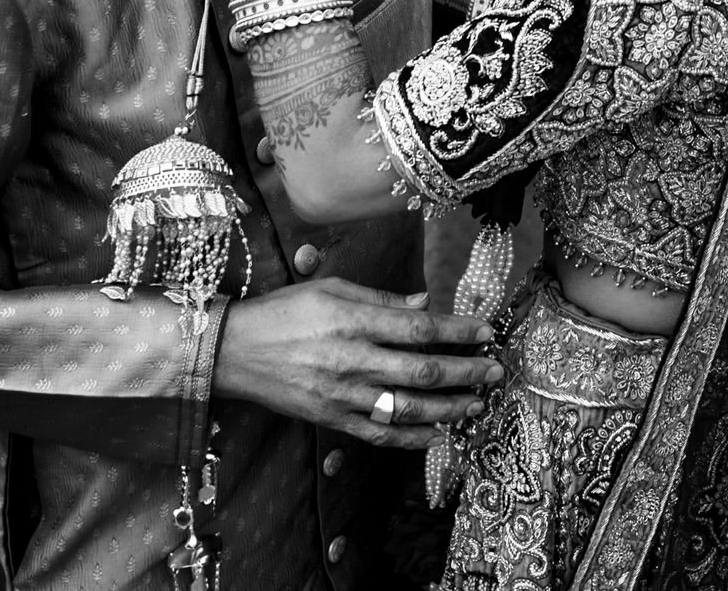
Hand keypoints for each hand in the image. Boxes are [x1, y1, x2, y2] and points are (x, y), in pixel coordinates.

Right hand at [215, 278, 505, 449]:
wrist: (232, 352)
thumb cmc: (284, 311)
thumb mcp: (331, 288)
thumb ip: (381, 299)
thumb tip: (425, 303)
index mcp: (354, 321)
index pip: (421, 329)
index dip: (460, 332)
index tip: (487, 332)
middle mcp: (352, 360)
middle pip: (423, 372)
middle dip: (466, 373)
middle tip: (495, 373)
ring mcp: (342, 395)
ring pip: (407, 409)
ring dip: (449, 409)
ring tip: (476, 406)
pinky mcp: (331, 419)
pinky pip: (379, 434)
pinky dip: (411, 438)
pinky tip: (437, 436)